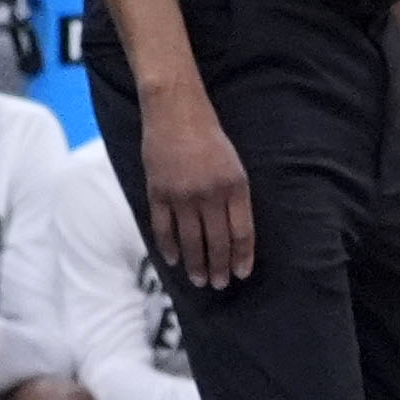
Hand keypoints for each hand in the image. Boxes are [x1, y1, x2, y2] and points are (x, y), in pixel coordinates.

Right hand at [141, 93, 254, 288]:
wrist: (177, 115)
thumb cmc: (211, 141)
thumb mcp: (235, 167)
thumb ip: (234, 199)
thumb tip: (234, 234)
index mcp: (236, 187)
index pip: (241, 231)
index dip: (242, 256)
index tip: (242, 273)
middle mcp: (210, 194)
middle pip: (217, 240)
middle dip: (219, 266)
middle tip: (219, 284)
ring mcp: (182, 195)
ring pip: (190, 239)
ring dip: (195, 264)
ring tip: (199, 280)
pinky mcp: (158, 192)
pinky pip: (163, 227)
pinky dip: (169, 247)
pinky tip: (173, 261)